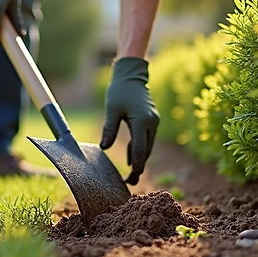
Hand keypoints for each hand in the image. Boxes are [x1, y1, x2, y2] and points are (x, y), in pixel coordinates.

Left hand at [100, 57, 159, 184]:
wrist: (131, 75)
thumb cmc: (119, 91)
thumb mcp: (111, 109)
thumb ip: (109, 129)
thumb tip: (104, 148)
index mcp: (142, 121)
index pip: (140, 149)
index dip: (137, 165)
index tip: (133, 178)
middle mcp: (151, 123)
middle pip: (146, 151)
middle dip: (139, 167)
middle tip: (130, 181)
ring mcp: (153, 122)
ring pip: (147, 146)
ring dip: (140, 159)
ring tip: (131, 174)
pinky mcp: (151, 120)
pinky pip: (146, 139)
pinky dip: (139, 149)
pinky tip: (130, 158)